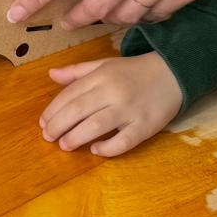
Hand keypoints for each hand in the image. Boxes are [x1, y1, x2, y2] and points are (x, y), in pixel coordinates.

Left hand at [39, 52, 182, 155]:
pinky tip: (96, 150)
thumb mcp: (105, 65)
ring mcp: (130, 109)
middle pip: (79, 110)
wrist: (174, 72)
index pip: (70, 94)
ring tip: (64, 145)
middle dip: (59, 125)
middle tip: (47, 137)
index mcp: (101, 76)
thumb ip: (77, 71)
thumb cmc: (134, 71)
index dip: (53, 110)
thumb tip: (51, 74)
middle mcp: (113, 91)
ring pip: (97, 125)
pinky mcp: (146, 125)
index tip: (43, 123)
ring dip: (76, 137)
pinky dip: (108, 148)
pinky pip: (124, 140)